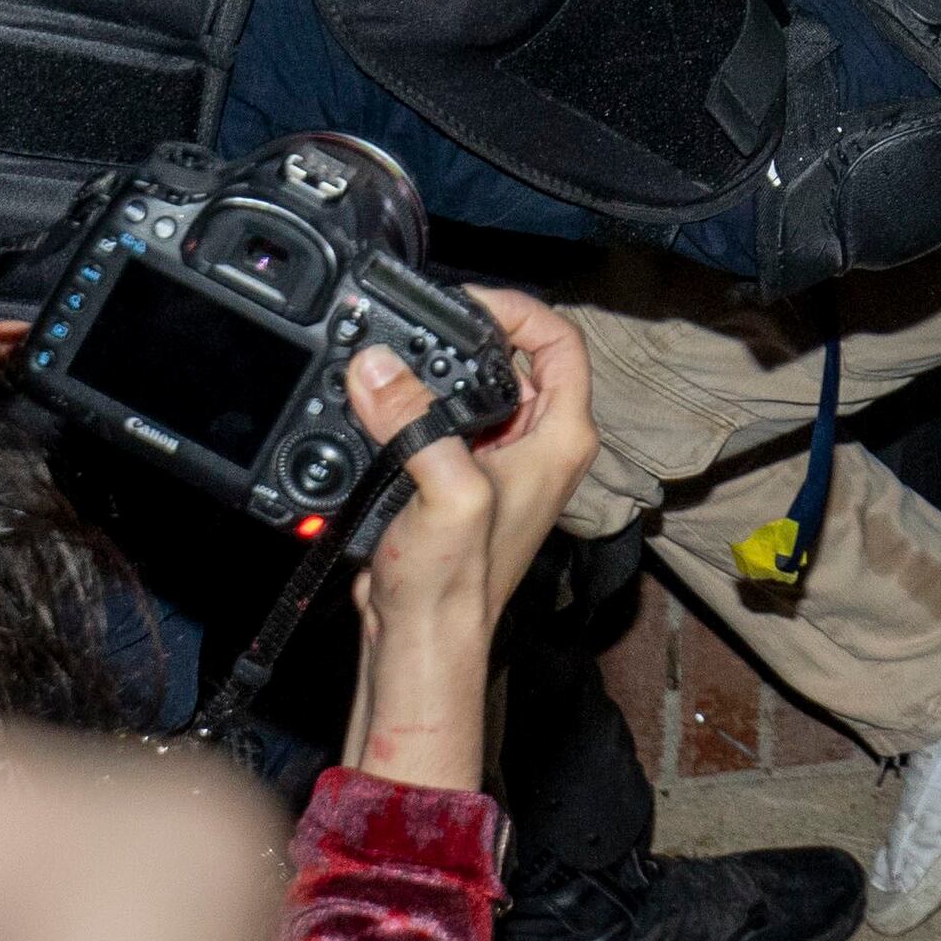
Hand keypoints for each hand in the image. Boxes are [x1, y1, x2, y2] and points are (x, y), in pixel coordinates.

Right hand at [344, 287, 597, 791]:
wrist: (422, 639)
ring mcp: (501, 461)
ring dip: (435, 369)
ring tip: (394, 358)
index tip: (467, 301)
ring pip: (474, 385)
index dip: (517, 309)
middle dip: (466, 335)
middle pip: (514, 358)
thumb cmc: (456, 586)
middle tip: (417, 325)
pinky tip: (381, 401)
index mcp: (560, 439)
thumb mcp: (444, 494)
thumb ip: (417, 425)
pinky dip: (415, 403)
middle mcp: (539, 445)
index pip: (560, 341)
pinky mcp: (462, 476)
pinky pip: (443, 417)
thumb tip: (380, 369)